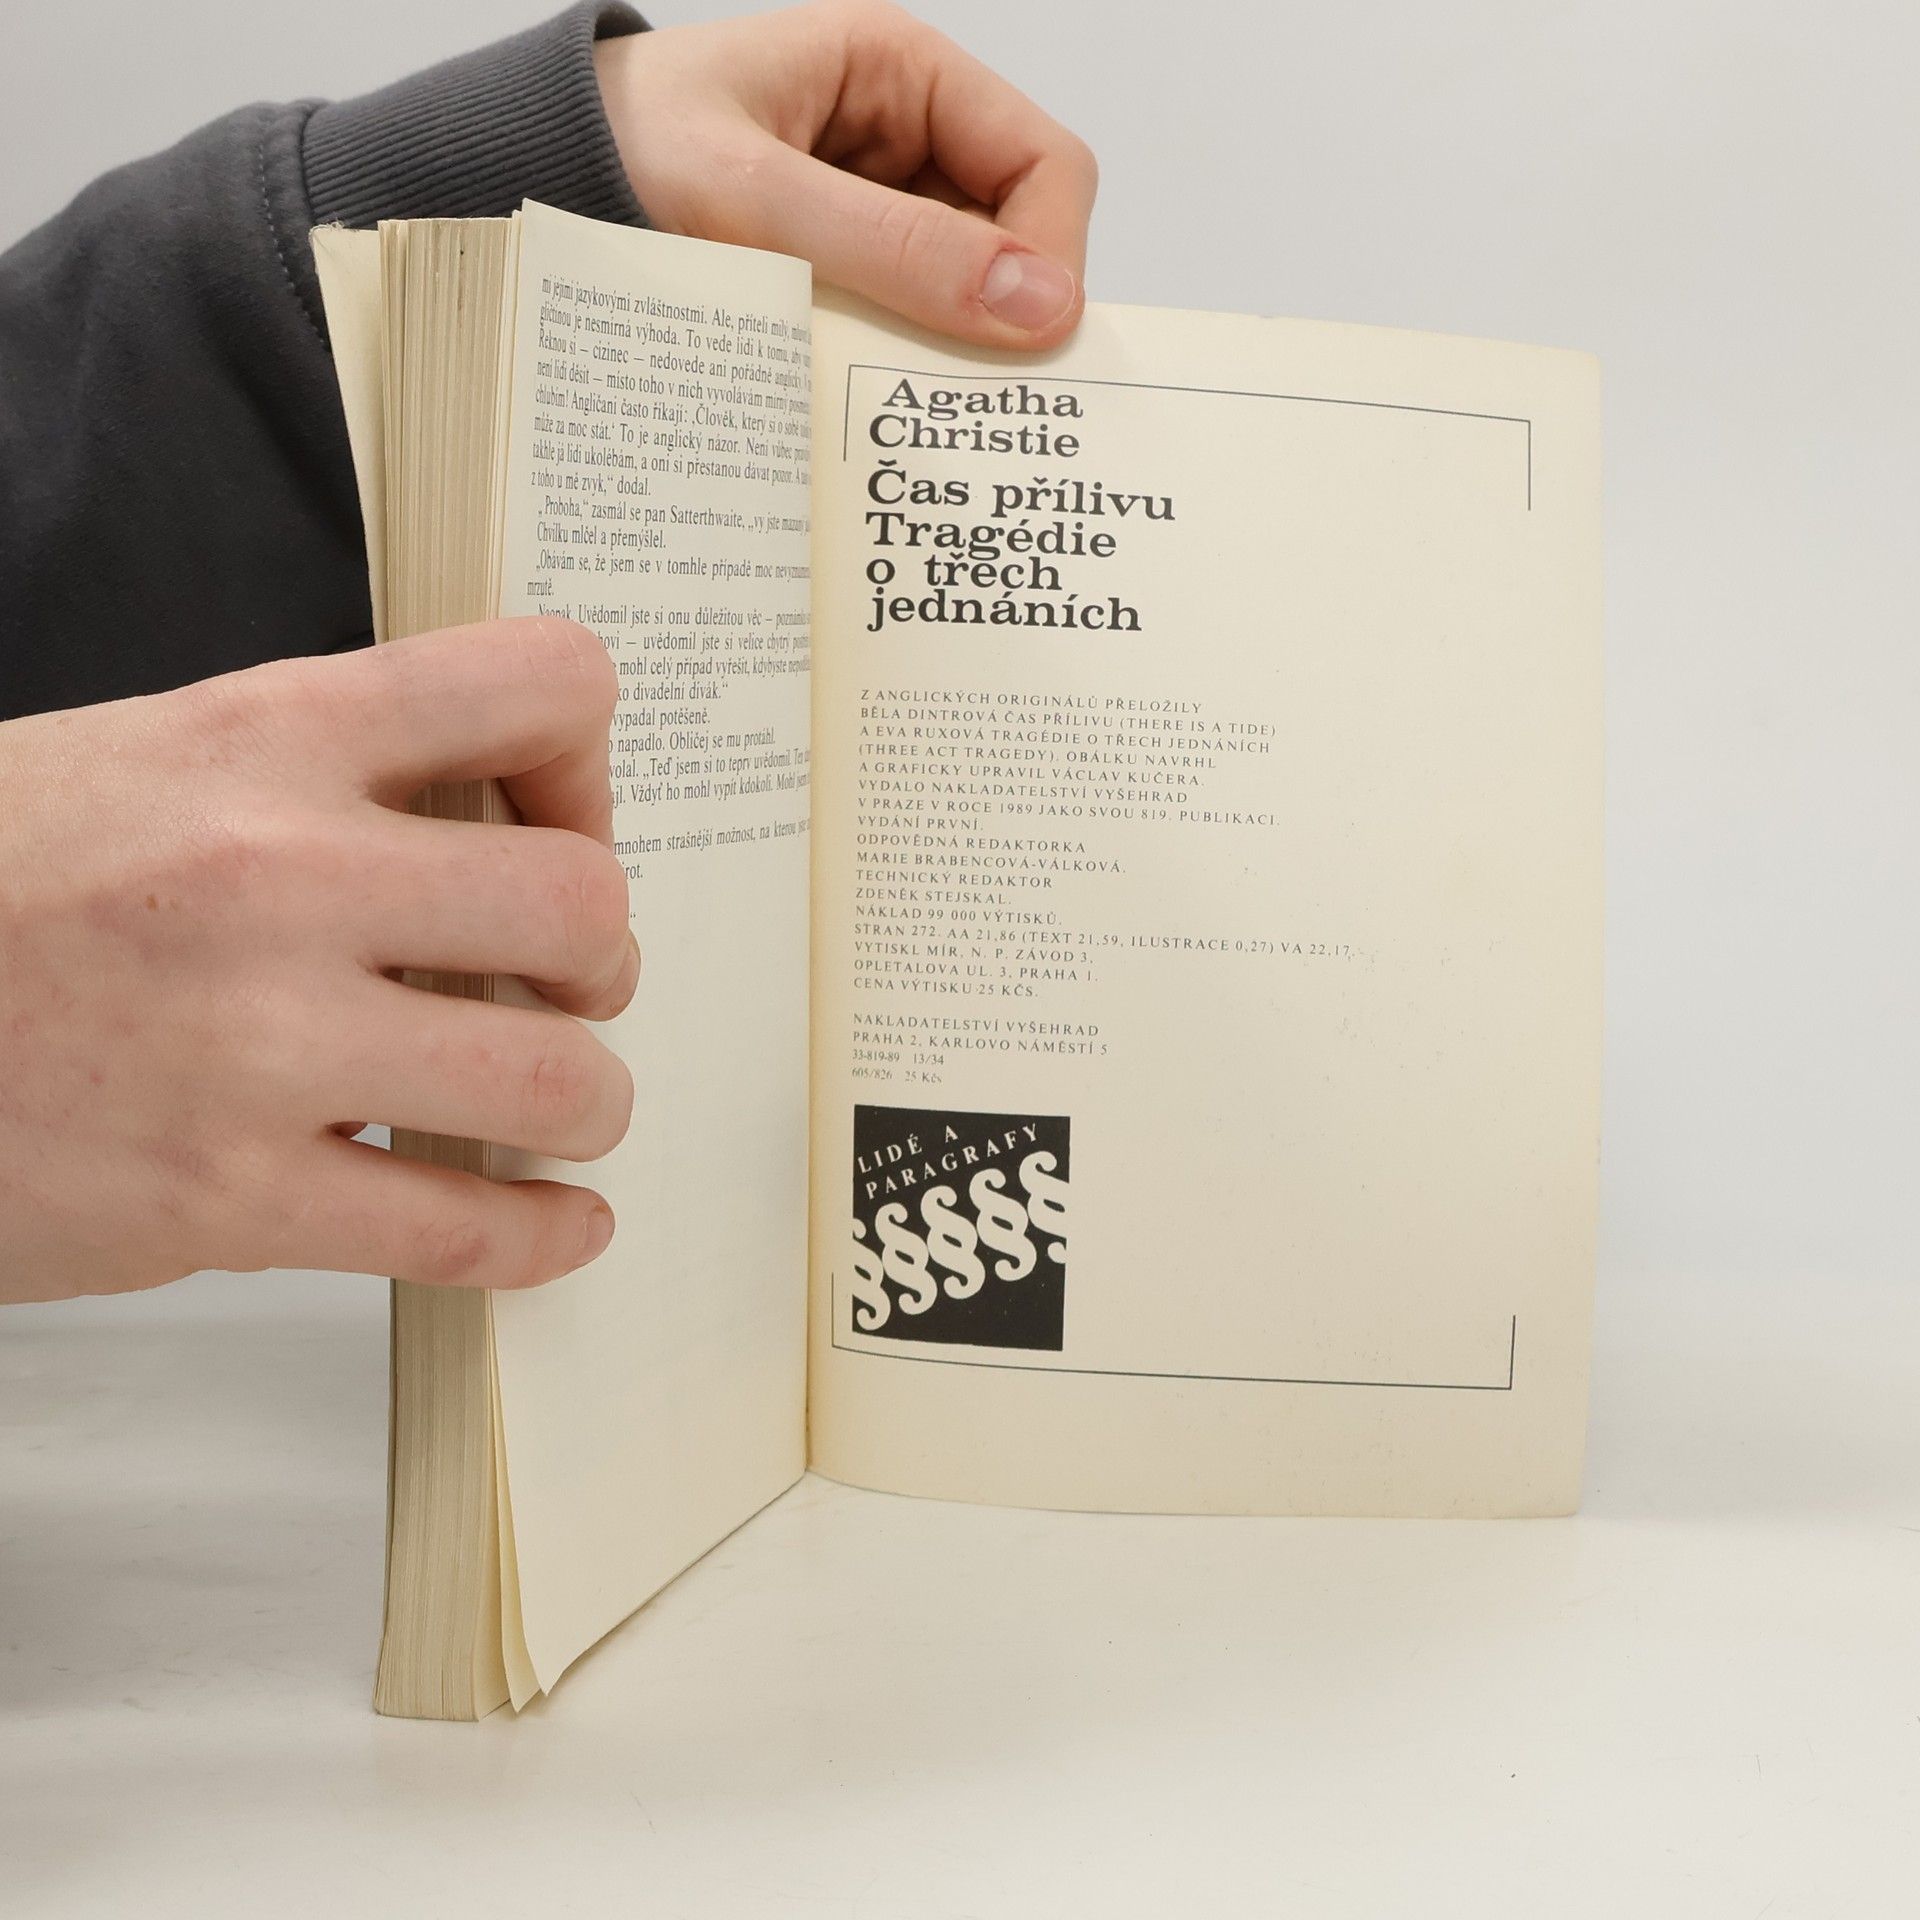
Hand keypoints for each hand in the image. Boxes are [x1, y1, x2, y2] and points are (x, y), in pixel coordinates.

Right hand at [0, 619, 637, 1303]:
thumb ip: (319, 775)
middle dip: (600, 959)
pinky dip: (540, 1238)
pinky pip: (460, 1232)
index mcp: (261, 736)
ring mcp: (254, 1047)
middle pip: (582, 903)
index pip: (538, 685)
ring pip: (555, 1082)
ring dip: (585, 1101)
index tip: (557, 822)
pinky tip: (557, 1224)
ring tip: (550, 1107)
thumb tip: (490, 830)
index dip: (584, 762)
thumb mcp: (141, 759)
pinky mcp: (223, 1200)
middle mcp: (274, 876)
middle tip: (564, 986)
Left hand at [594, 0, 1097, 347]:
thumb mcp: (758, 196)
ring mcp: (877, 220)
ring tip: (879, 395)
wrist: (525, 188)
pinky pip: (903, 333)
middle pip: (1018, 245)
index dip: (1050, 257)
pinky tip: (850, 397)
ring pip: (965, 304)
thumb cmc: (622, 151)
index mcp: (903, 77)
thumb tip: (1044, 306)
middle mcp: (906, 145)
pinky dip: (890, 372)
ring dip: (937, 355)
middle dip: (993, 320)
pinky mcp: (842, 284)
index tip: (1020, 346)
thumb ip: (897, 249)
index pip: (1047, 167)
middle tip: (952, 397)